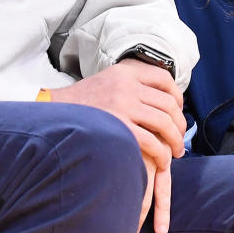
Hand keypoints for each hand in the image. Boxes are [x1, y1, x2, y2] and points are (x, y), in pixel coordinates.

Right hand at [52, 60, 182, 232]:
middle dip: (179, 123)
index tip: (178, 110)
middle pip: (168, 103)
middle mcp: (126, 85)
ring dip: (175, 140)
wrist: (53, 117)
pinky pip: (152, 141)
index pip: (163, 77)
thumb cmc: (82, 105)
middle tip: (180, 138)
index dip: (177, 95)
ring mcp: (123, 105)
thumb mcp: (106, 81)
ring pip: (164, 122)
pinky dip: (162, 154)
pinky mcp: (119, 128)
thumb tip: (161, 93)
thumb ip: (131, 82)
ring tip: (176, 152)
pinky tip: (163, 161)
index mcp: (124, 71)